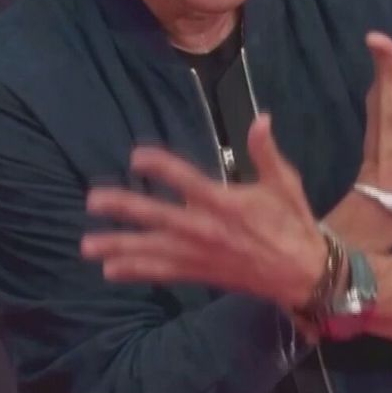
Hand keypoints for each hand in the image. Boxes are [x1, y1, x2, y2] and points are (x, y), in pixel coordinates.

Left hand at [82, 115, 327, 311]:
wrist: (303, 274)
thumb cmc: (292, 223)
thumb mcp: (285, 183)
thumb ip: (266, 152)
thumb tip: (262, 118)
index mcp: (225, 203)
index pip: (185, 180)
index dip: (160, 167)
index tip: (136, 158)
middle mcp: (206, 229)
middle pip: (158, 217)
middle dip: (124, 209)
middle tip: (92, 202)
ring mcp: (201, 254)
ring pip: (153, 250)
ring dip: (120, 247)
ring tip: (88, 246)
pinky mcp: (201, 273)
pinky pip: (163, 273)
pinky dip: (137, 272)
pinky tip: (111, 271)